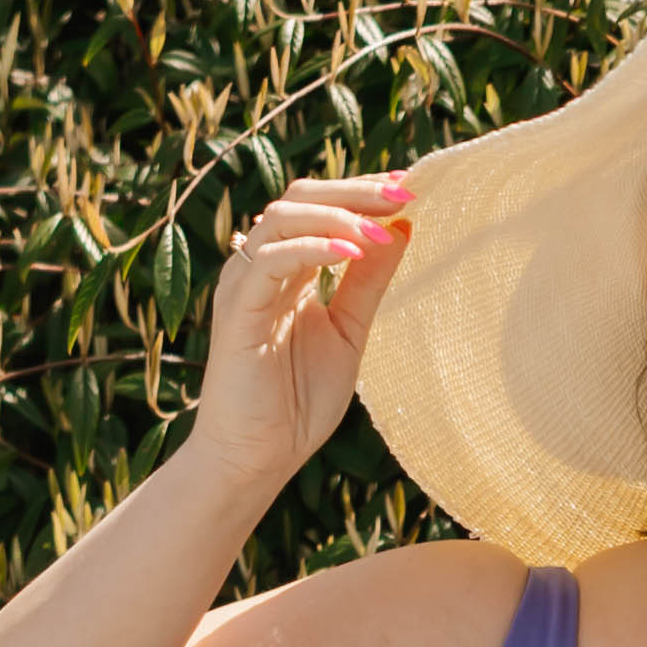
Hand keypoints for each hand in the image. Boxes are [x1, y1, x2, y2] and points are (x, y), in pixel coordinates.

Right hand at [188, 170, 416, 492]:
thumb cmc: (297, 405)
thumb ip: (367, 282)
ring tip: (382, 227)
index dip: (361, 192)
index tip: (410, 187)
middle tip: (402, 193)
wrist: (257, 459)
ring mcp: (244, 285)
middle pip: (299, 197)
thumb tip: (400, 229)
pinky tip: (353, 253)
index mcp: (287, 270)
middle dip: (353, 190)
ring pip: (282, 218)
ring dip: (337, 214)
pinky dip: (312, 248)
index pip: (319, 206)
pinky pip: (270, 260)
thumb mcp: (349, 332)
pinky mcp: (236, 310)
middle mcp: (261, 268)